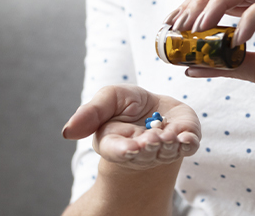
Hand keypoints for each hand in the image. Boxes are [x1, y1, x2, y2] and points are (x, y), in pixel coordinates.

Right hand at [62, 85, 200, 170]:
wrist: (155, 109)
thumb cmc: (128, 106)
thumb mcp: (108, 99)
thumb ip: (90, 113)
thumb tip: (66, 132)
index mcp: (116, 142)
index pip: (117, 151)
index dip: (124, 151)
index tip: (130, 148)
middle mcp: (140, 151)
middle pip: (143, 154)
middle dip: (148, 146)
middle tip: (151, 138)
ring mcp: (163, 149)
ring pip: (166, 152)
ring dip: (168, 145)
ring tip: (168, 136)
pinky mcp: (184, 141)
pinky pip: (188, 147)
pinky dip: (188, 143)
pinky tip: (186, 138)